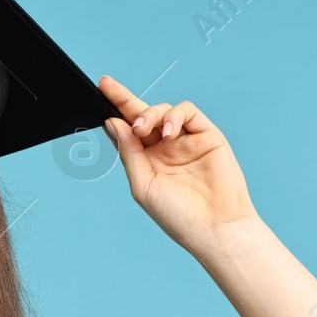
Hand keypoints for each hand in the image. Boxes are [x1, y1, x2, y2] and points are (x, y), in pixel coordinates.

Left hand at [98, 75, 260, 254]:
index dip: (115, 109)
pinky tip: (168, 133)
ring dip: (149, 114)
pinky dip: (174, 115)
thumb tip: (113, 124)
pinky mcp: (207, 135)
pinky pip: (188, 112)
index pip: (127, 130)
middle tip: (109, 92)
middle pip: (142, 114)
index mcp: (146, 161)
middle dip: (124, 99)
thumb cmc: (178, 216)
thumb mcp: (143, 185)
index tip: (101, 88)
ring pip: (163, 110)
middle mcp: (165, 148)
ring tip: (143, 130)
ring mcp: (186, 140)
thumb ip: (129, 153)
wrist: (214, 228)